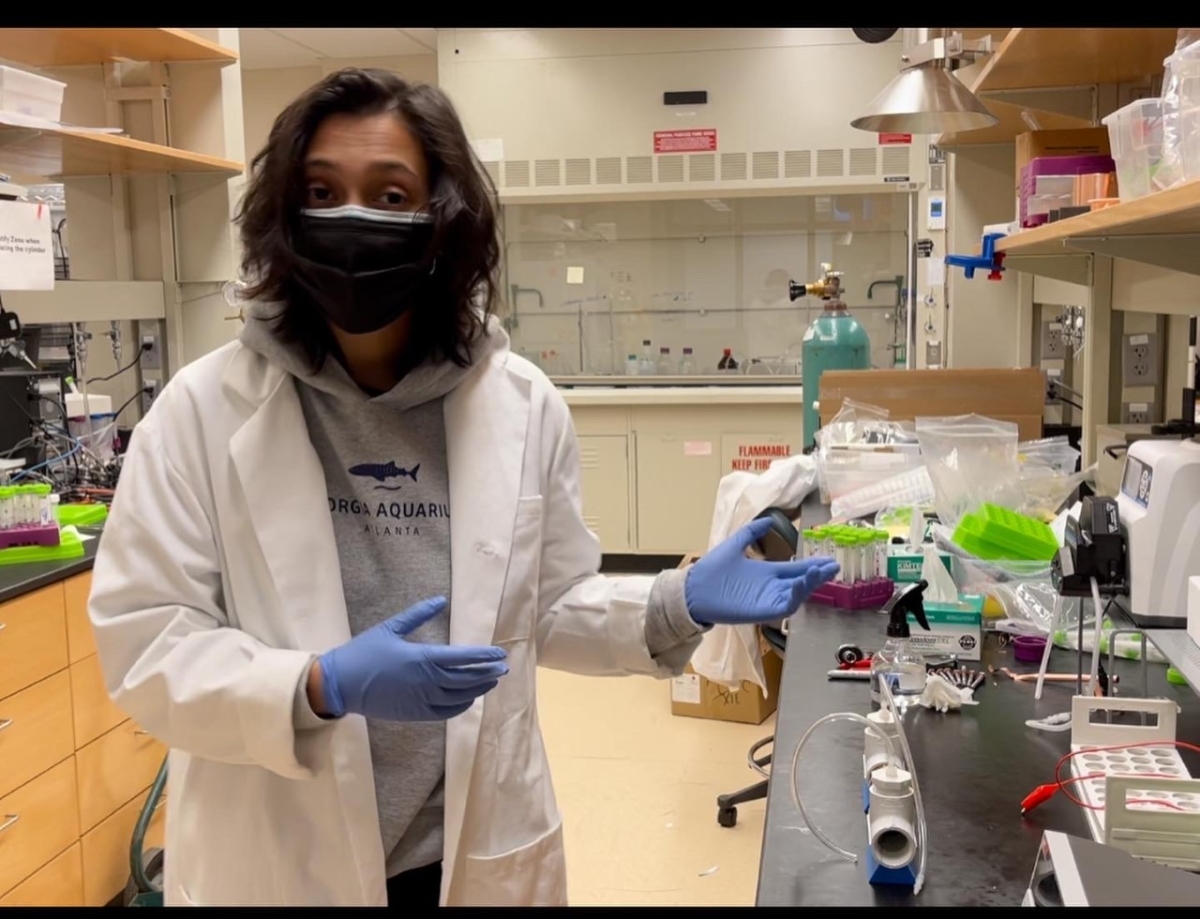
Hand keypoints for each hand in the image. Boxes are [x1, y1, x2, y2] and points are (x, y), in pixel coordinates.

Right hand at [314, 597, 507, 721]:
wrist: (340, 684)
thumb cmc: (364, 652)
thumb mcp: (391, 627)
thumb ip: (418, 614)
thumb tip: (441, 600)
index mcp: (422, 657)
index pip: (462, 657)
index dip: (484, 656)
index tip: (500, 654)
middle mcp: (426, 681)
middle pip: (466, 678)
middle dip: (487, 673)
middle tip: (503, 667)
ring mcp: (421, 700)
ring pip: (459, 696)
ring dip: (478, 689)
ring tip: (491, 681)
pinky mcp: (414, 714)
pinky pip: (445, 713)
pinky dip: (461, 706)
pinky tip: (469, 699)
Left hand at [684, 518, 839, 626]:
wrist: (692, 589)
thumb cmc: (711, 570)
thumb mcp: (735, 544)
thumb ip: (750, 533)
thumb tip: (768, 519)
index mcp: (766, 573)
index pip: (795, 569)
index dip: (812, 565)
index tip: (828, 558)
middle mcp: (771, 587)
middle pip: (801, 582)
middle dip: (818, 575)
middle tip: (834, 566)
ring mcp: (767, 600)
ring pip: (796, 594)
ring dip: (810, 584)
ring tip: (821, 571)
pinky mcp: (761, 611)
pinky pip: (783, 606)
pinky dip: (795, 596)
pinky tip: (802, 583)